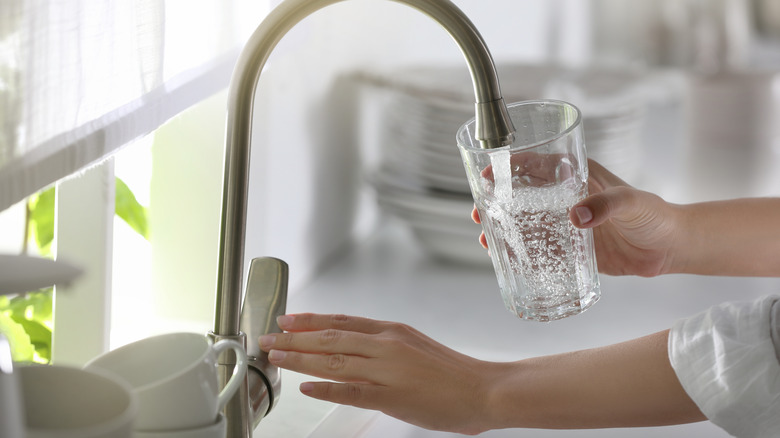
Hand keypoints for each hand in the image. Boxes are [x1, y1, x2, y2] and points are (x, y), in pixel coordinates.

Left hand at [260, 314, 703, 431]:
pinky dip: (325, 387)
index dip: (311, 321)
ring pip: (333, 360)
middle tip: (266, 336)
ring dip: (299, 358)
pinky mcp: (391, 394)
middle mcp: (385, 344)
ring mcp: (386, 369)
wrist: (484, 389)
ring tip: (274, 356)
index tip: (287, 320)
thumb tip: (356, 347)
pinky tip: (305, 386)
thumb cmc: (453, 372)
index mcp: (391, 332)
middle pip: (330, 338)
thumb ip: (385, 345)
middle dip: (294, 338)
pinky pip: (350, 390)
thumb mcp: (416, 346)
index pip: (342, 322)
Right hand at [472, 159, 679, 276]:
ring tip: (485, 240)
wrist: (669, 248)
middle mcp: (567, 197)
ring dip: (504, 229)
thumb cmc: (655, 216)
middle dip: (497, 202)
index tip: (488, 175)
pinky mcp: (571, 247)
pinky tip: (506, 259)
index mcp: (577, 176)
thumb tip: (577, 217)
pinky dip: (521, 252)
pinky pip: (540, 248)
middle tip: (478, 212)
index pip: (536, 165)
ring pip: (526, 222)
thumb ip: (607, 205)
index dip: (509, 167)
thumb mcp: (633, 203)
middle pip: (522, 195)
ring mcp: (566, 223)